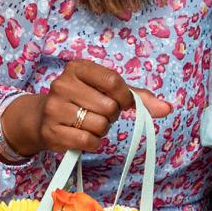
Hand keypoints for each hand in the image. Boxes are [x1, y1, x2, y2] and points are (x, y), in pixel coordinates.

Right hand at [1, 61, 171, 156]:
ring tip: (88, 123)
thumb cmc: (83, 100)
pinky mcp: (51, 131)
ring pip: (99, 126)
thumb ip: (137, 97)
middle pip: (109, 107)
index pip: (113, 81)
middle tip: (99, 113)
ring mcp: (55, 108)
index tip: (124, 103)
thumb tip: (168, 108)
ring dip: (101, 130)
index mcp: (77, 68)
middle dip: (111, 116)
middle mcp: (62, 84)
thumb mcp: (106, 91)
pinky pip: (88, 141)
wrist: (43, 118)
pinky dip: (92, 143)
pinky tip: (82, 136)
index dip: (125, 97)